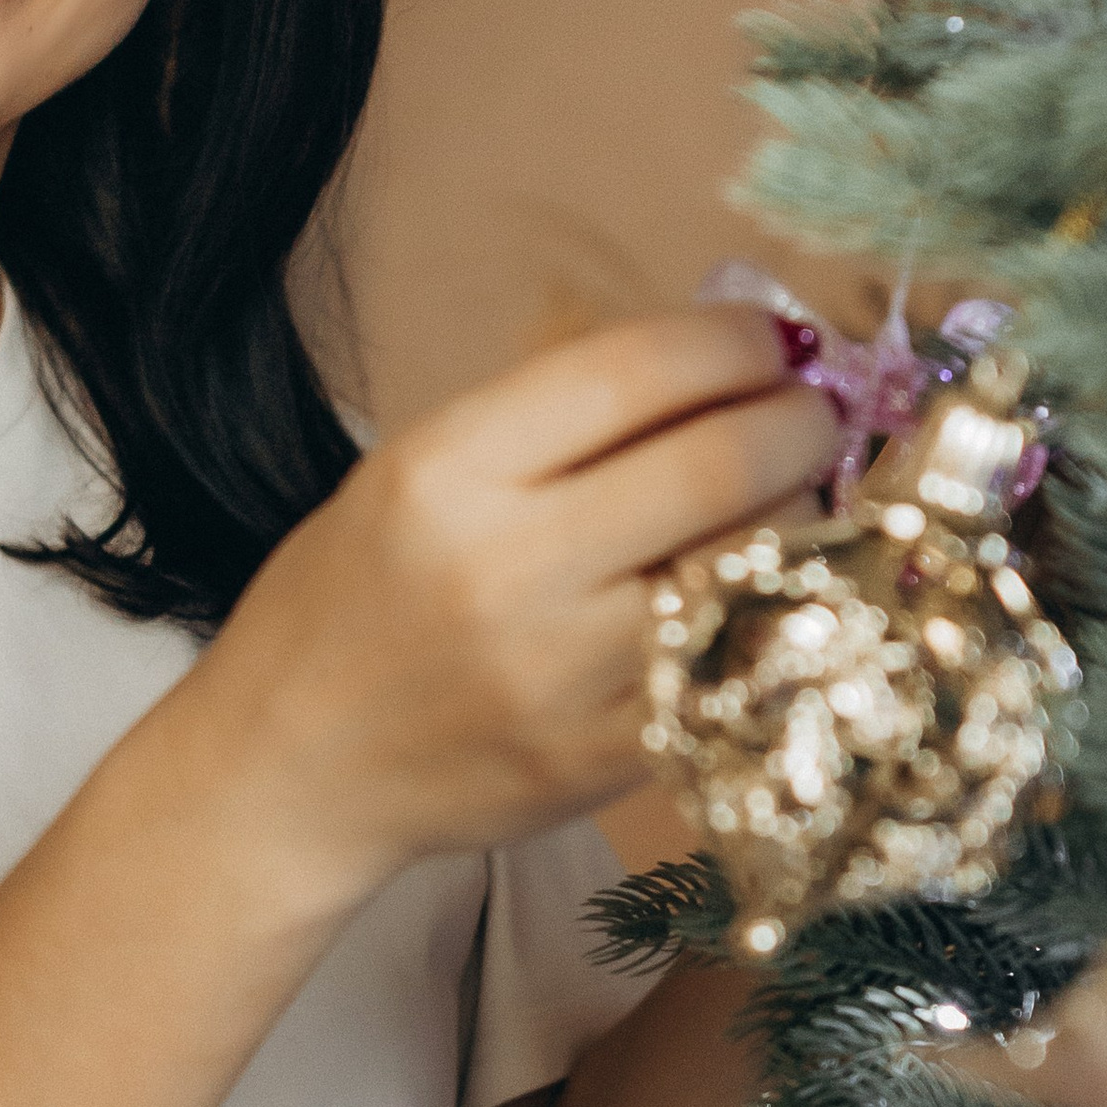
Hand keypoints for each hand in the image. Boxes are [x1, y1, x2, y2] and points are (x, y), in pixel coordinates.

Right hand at [182, 311, 839, 894]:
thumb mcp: (416, 472)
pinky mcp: (598, 762)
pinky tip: (768, 595)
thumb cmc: (356, 603)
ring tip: (791, 502)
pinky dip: (772, 622)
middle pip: (717, 465)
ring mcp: (559, 677)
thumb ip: (555, 419)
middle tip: (813, 413)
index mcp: (447, 471)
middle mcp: (505, 569)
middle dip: (797, 421)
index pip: (635, 370)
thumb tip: (723, 355)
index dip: (733, 340)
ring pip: (748, 571)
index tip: (770, 338)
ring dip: (799, 521)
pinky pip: (733, 672)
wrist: (293, 768)